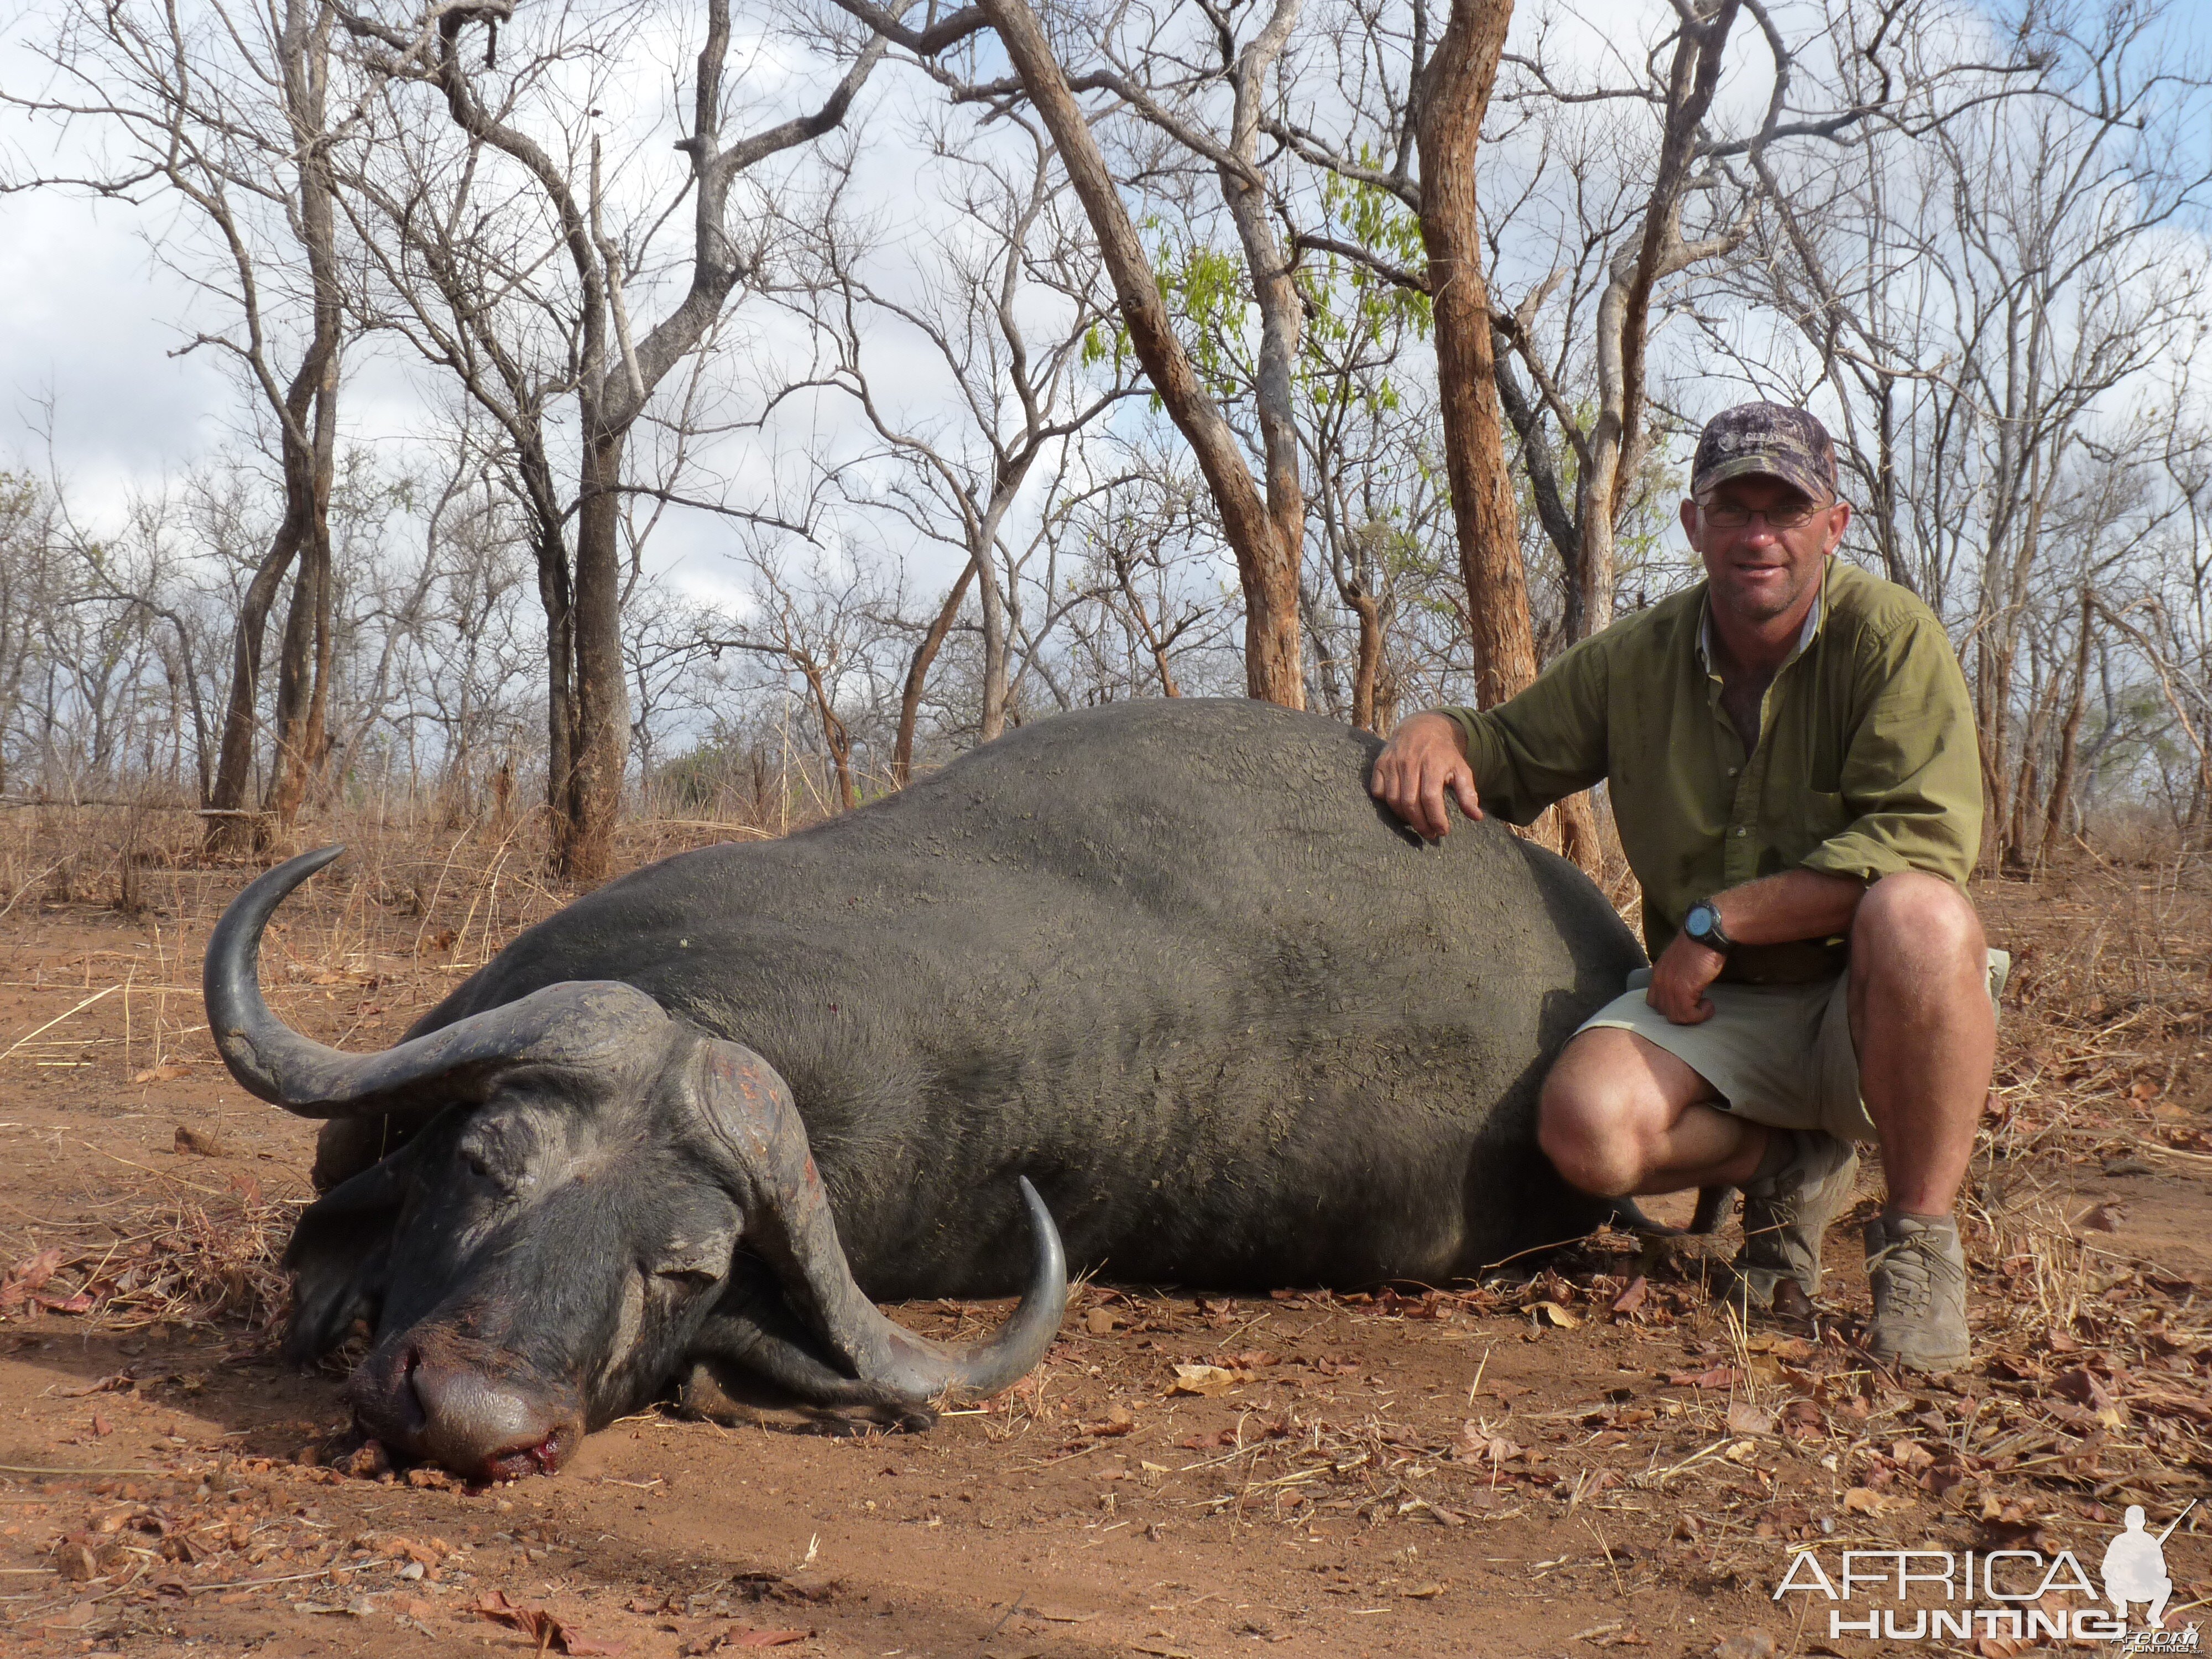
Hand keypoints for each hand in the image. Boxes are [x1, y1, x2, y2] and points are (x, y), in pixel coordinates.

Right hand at [1369, 712, 1482, 839]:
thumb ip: (1468, 793)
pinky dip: (1387, 803)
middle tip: (1430, 834)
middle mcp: (1410, 762)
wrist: (1422, 727)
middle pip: (1410, 803)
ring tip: (1417, 823)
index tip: (1443, 831)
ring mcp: (1392, 762)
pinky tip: (1401, 807)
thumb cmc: (1444, 753)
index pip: (1430, 798)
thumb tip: (1477, 817)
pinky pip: (1378, 791)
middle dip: (1420, 824)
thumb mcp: (1461, 769)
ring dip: (1405, 818)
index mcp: (1432, 764)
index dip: (1436, 819)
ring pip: (1393, 800)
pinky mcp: (1380, 764)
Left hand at [1647, 929, 1725, 1024]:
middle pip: (1662, 1011)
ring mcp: (1669, 987)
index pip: (1653, 1000)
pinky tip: (1709, 1006)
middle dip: (1681, 1013)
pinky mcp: (1682, 991)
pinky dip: (1700, 1015)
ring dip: (1692, 1016)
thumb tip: (1686, 984)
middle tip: (1697, 1007)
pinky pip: (1686, 1016)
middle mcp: (1659, 981)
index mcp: (1658, 973)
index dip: (1669, 1006)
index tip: (1686, 1003)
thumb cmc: (1700, 943)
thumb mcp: (1682, 960)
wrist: (1707, 934)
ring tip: (1705, 1006)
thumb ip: (1677, 974)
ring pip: (1674, 1016)